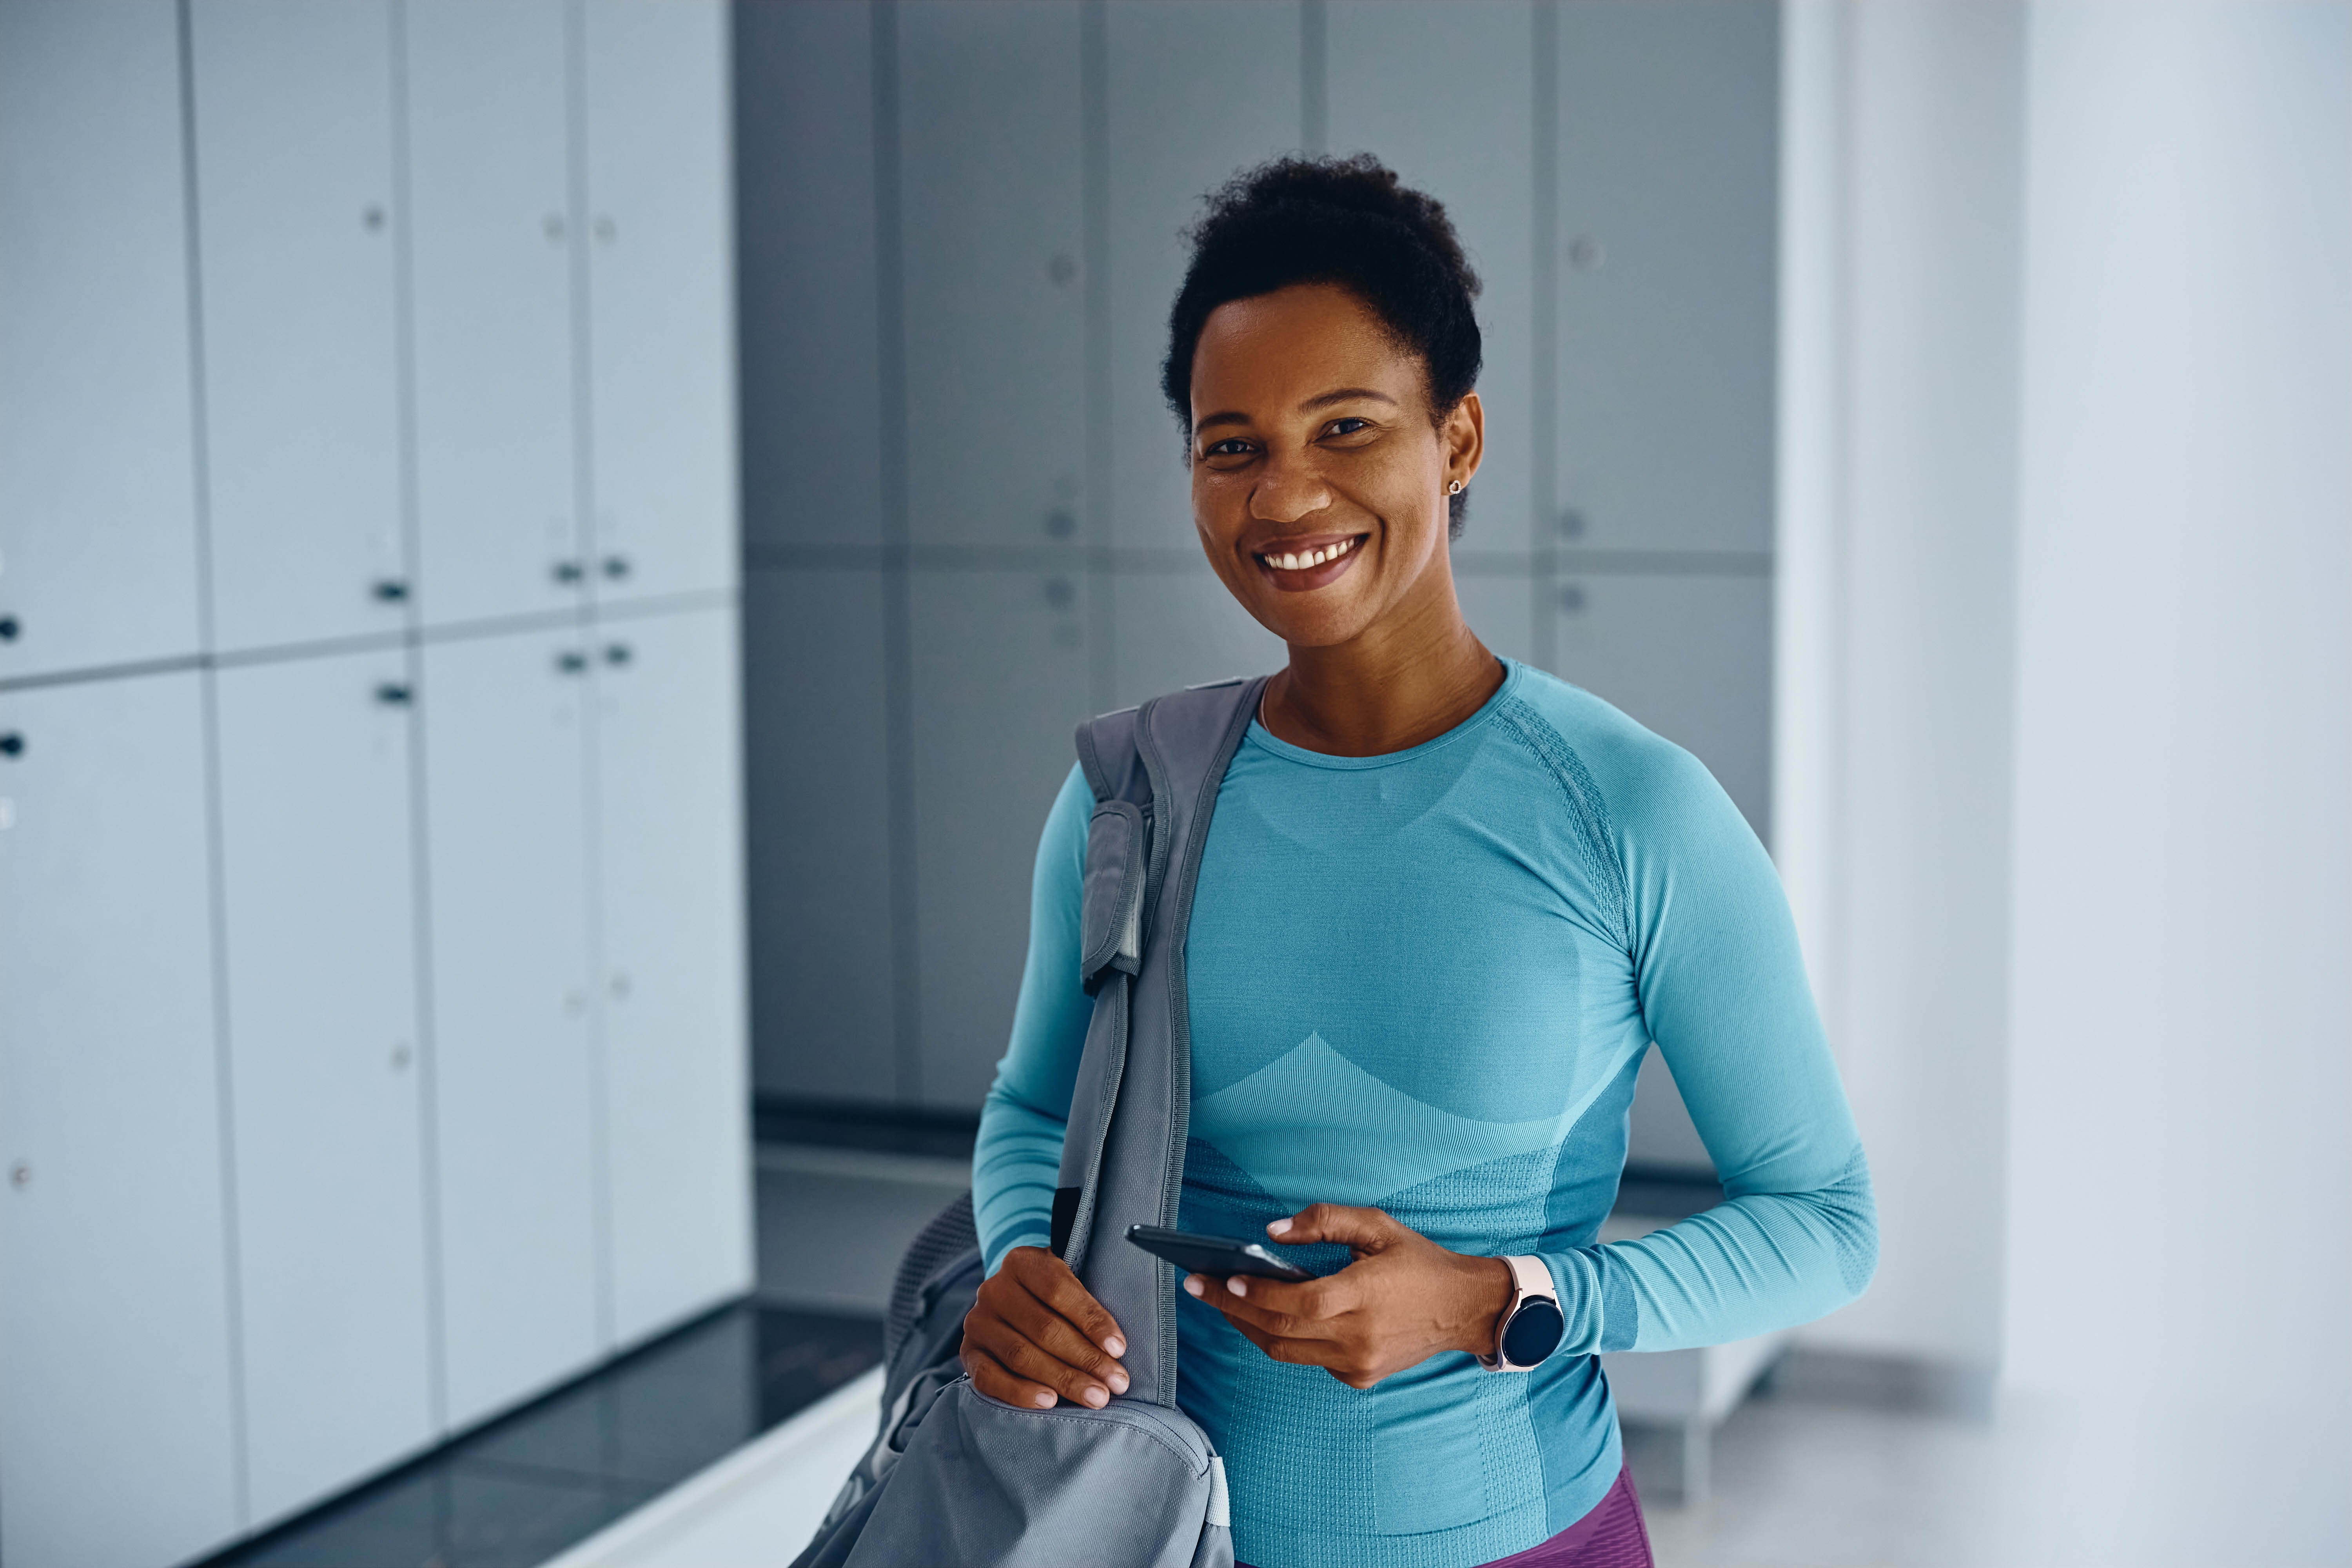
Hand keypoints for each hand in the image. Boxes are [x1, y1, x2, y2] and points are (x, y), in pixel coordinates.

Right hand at [962, 1245, 1131, 1409]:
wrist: (1011, 1303)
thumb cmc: (1053, 1297)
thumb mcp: (1068, 1283)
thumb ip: (1086, 1305)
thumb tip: (1116, 1349)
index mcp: (1021, 1262)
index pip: (1058, 1290)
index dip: (1091, 1320)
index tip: (1119, 1349)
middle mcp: (994, 1289)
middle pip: (1044, 1328)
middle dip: (1086, 1359)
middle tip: (1116, 1382)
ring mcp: (978, 1322)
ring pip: (1021, 1355)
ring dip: (1063, 1379)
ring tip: (1096, 1397)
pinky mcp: (968, 1354)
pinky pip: (989, 1378)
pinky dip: (1020, 1392)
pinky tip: (1049, 1402)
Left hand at [1184, 1204, 1513, 1389]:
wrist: (1464, 1308)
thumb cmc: (1419, 1261)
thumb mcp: (1377, 1226)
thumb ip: (1323, 1221)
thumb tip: (1271, 1233)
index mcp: (1365, 1295)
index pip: (1298, 1302)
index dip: (1256, 1292)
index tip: (1222, 1277)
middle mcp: (1359, 1337)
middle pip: (1280, 1329)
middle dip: (1232, 1308)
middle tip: (1198, 1286)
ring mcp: (1358, 1363)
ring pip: (1286, 1351)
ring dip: (1249, 1326)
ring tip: (1223, 1300)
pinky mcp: (1358, 1377)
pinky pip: (1308, 1359)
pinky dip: (1283, 1338)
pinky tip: (1267, 1316)